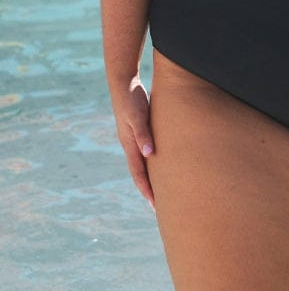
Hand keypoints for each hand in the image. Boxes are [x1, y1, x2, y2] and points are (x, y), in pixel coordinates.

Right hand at [110, 76, 155, 207]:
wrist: (123, 84)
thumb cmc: (131, 99)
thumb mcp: (138, 116)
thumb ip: (143, 133)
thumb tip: (149, 154)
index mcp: (129, 145)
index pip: (138, 174)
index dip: (147, 190)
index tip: (156, 205)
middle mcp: (131, 145)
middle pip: (140, 173)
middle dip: (149, 190)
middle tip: (161, 206)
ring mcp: (134, 139)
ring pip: (143, 164)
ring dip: (151, 178)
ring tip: (163, 190)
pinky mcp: (139, 131)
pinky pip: (146, 152)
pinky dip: (153, 163)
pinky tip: (162, 163)